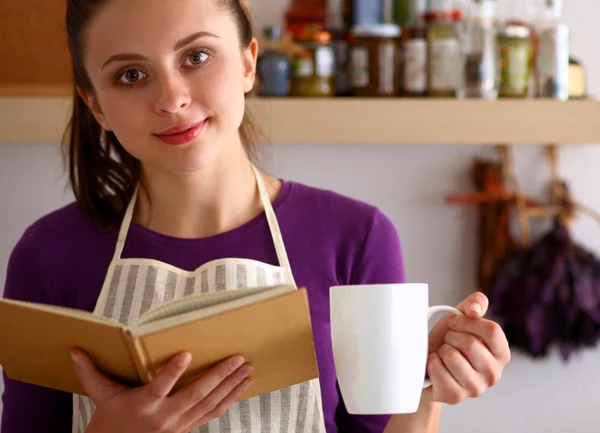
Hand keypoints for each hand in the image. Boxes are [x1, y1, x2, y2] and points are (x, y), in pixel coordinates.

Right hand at [72, 349, 252, 432]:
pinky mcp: (187, 428)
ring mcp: (178, 425)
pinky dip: (229, 400)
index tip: (186, 354)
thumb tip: (75, 351)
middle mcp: (164, 417)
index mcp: (142, 405)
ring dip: (231, 386)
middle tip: (238, 358)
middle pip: (195, 395)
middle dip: (219, 376)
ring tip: (248, 369)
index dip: (173, 372)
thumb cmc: (109, 419)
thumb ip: (90, 373)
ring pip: (209, 404)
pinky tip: (242, 386)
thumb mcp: (99, 396)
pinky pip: (212, 413)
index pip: (159, 386)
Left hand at [424, 292, 510, 404]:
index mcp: (501, 354)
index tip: (455, 323)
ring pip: (452, 356)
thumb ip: (475, 304)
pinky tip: (435, 366)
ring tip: (442, 355)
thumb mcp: (461, 318)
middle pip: (470, 343)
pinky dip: (431, 363)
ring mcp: (475, 388)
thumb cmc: (447, 341)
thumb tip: (475, 310)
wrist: (426, 366)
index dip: (468, 322)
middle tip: (448, 342)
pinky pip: (438, 369)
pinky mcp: (455, 396)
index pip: (492, 331)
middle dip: (452, 336)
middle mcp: (493, 374)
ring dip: (441, 350)